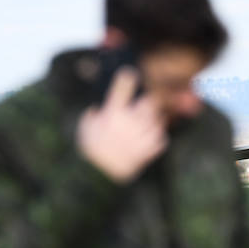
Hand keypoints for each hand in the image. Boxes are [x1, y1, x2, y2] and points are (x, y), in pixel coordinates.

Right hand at [76, 68, 165, 183]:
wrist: (101, 174)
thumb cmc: (91, 150)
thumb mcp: (85, 127)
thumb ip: (94, 114)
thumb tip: (99, 107)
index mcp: (112, 114)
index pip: (122, 89)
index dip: (127, 78)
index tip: (131, 73)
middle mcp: (129, 122)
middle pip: (150, 102)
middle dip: (150, 101)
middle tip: (147, 104)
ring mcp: (141, 136)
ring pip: (159, 120)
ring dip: (156, 120)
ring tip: (145, 126)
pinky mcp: (148, 149)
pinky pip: (162, 139)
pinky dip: (159, 138)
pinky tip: (149, 140)